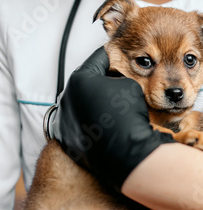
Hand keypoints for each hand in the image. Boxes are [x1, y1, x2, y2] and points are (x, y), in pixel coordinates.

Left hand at [46, 46, 175, 190]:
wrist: (126, 153)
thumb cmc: (128, 116)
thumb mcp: (130, 86)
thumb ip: (118, 78)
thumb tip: (113, 84)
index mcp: (79, 79)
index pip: (99, 59)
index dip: (114, 56)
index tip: (121, 57)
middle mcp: (66, 98)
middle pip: (86, 83)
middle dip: (102, 82)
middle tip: (119, 84)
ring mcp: (64, 120)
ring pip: (81, 104)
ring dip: (94, 103)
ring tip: (113, 109)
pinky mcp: (67, 140)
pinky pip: (79, 125)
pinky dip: (91, 123)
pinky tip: (106, 126)